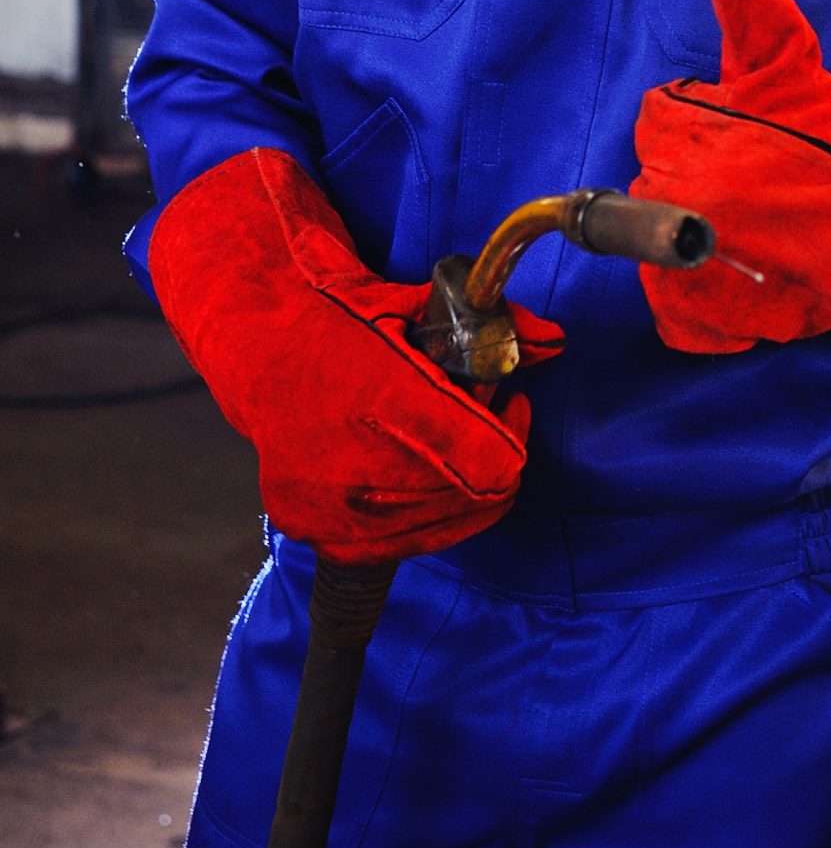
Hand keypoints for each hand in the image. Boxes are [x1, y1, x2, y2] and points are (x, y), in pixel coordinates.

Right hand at [149, 148, 562, 561]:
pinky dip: (425, 511)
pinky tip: (414, 469)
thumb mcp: (418, 303)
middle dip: (492, 454)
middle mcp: (354, 465)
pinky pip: (405, 544)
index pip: (490, 459)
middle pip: (478, 493)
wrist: (259, 350)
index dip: (513, 436)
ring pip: (448, 521)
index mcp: (384, 397)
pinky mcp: (319, 534)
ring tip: (446, 439)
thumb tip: (554, 341)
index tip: (512, 405)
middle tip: (484, 415)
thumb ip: (496, 324)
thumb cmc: (344, 318)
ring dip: (462, 485)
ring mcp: (333, 509)